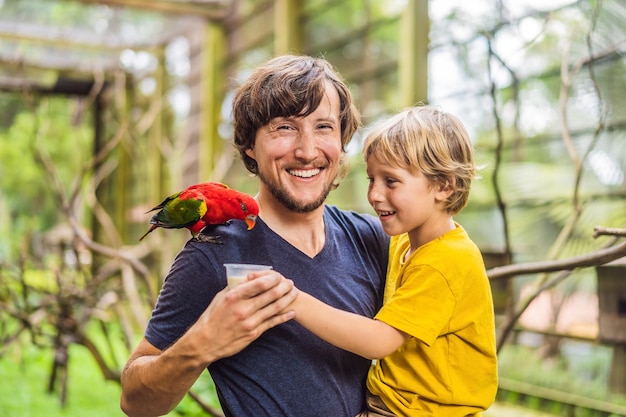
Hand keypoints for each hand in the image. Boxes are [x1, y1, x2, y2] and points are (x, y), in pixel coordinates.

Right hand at [181, 272, 297, 363]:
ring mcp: (250, 322)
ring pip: (275, 308)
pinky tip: (292, 312)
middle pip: (271, 294)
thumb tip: (251, 277)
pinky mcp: (254, 333)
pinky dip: (284, 316)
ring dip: (288, 299)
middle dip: (284, 286)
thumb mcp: (221, 297)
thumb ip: (236, 287)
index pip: (260, 284)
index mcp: (234, 297)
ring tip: (294, 292)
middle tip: (290, 282)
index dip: (273, 278)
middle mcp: (243, 309)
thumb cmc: (212, 317)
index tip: (278, 275)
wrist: (206, 342)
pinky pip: (273, 323)